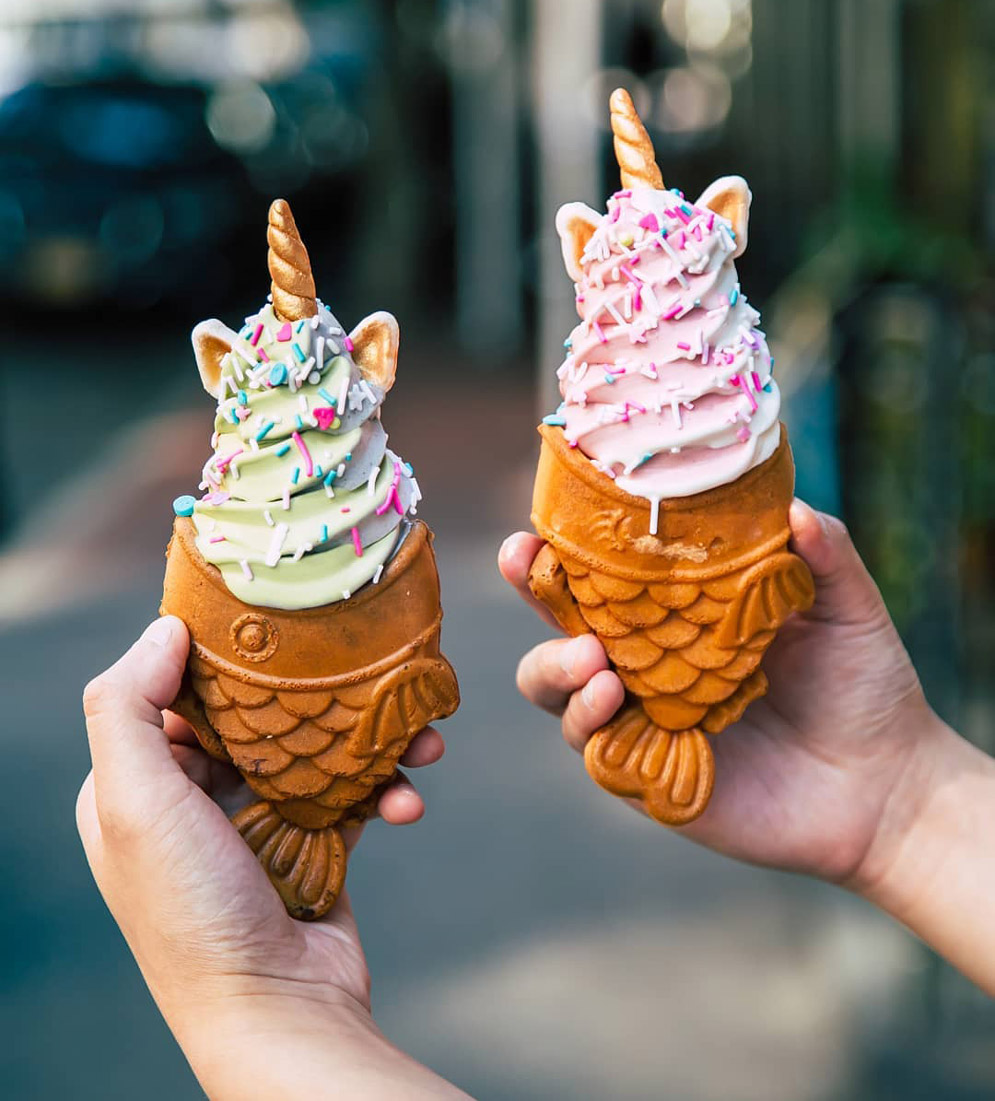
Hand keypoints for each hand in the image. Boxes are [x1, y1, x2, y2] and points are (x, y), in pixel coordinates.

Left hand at [78, 616, 467, 1099]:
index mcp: (141, 785)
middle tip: (372, 668)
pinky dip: (385, 790)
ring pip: (318, 751)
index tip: (280, 620)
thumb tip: (165, 628)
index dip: (225, 655)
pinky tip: (410, 797)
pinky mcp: (313, 846)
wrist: (276, 1012)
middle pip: (260, 716)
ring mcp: (257, 823)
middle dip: (320, 695)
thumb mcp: (136, 804)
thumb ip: (127, 708)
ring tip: (422, 738)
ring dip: (373, 740)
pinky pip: (353, 795)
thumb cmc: (194, 909)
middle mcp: (195, 799)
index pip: (177, 692)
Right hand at [500, 501, 937, 885]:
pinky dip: (586, 719)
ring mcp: (639, 716)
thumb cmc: (863, 688)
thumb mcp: (848, 608)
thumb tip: (790, 506)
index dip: (567, 543)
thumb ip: (825, 553)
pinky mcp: (643, 770)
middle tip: (525, 562)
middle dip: (528, 588)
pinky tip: (615, 698)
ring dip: (554, 664)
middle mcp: (646, 660)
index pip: (608, 571)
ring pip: (554, 686)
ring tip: (593, 659)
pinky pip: (590, 745)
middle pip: (559, 621)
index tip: (543, 516)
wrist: (884, 786)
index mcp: (681, 613)